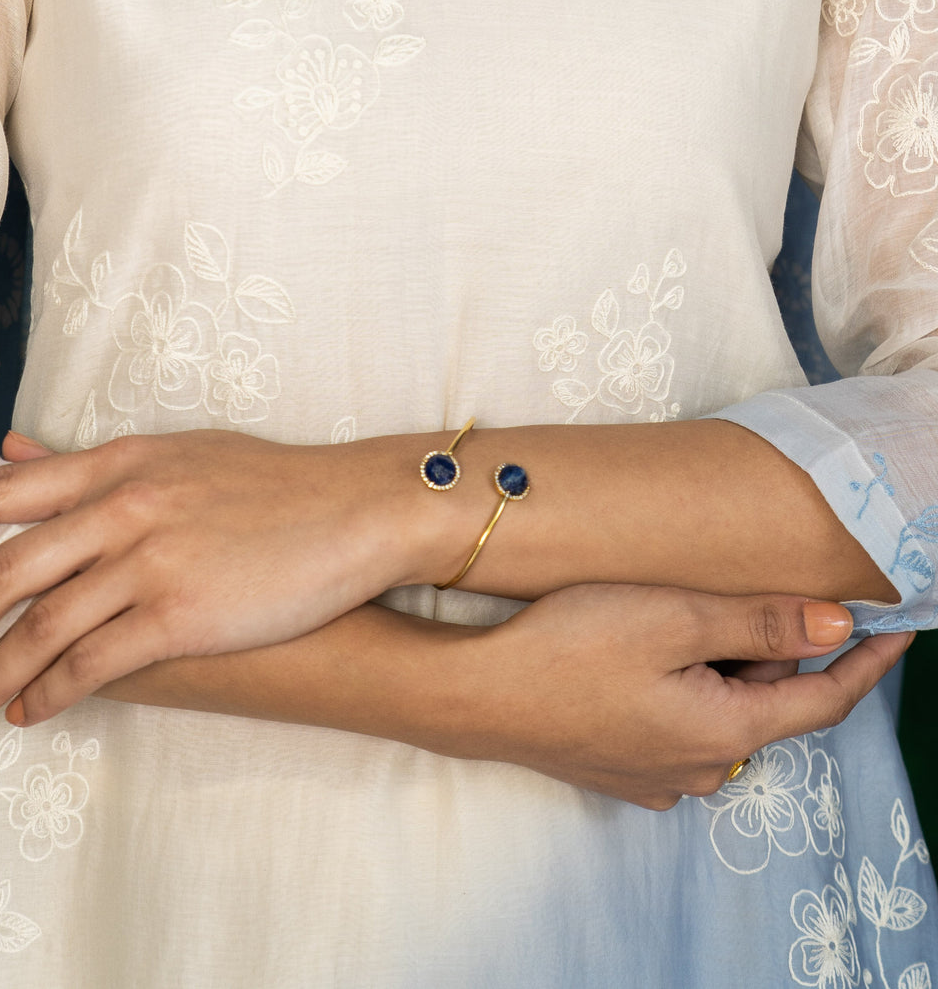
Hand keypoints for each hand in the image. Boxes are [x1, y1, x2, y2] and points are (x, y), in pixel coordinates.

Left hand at [0, 429, 423, 728]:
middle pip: (6, 570)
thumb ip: (93, 461)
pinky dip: (52, 692)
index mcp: (121, 462)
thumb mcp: (181, 454)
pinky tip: (32, 712)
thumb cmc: (276, 484)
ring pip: (41, 626)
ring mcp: (154, 560)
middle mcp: (126, 506)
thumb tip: (11, 448)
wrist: (356, 510)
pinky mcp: (185, 614)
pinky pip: (95, 662)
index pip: (2, 490)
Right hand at [441, 584, 911, 808]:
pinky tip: (640, 656)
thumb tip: (839, 625)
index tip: (899, 630)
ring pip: (719, 712)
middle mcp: (700, 769)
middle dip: (767, 649)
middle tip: (728, 593)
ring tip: (674, 616)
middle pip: (765, 701)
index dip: (868, 664)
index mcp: (726, 733)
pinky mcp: (619, 769)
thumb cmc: (571, 647)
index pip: (824, 701)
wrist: (475, 695)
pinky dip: (684, 689)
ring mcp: (655, 776)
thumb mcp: (673, 618)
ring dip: (720, 667)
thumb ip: (762, 621)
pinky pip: (678, 727)